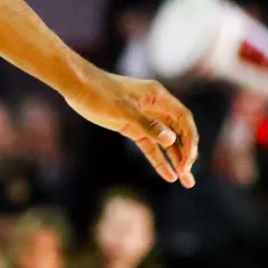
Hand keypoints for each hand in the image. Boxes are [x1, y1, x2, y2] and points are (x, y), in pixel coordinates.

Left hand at [65, 70, 196, 186]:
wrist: (77, 86)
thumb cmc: (100, 92)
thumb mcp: (123, 110)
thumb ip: (148, 125)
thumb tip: (171, 140)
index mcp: (159, 97)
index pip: (184, 119)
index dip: (190, 139)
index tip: (190, 158)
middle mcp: (157, 108)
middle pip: (179, 133)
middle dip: (186, 153)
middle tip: (188, 175)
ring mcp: (146, 119)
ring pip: (167, 142)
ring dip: (176, 160)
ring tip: (186, 181)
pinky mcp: (133, 128)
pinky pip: (150, 147)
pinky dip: (159, 160)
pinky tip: (168, 175)